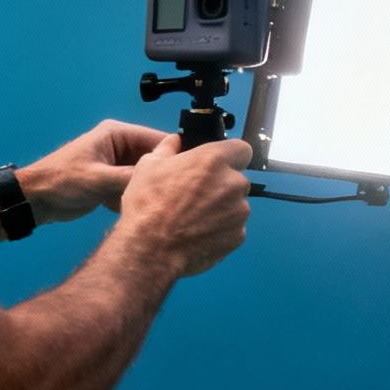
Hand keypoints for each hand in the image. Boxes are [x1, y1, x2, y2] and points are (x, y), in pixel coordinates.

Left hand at [18, 120, 172, 225]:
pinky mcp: (113, 181)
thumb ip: (133, 177)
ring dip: (148, 188)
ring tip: (155, 203)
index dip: (175, 155)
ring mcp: (118, 164)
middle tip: (174, 193)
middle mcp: (121, 145)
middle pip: (154, 158)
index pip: (158, 139)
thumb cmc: (62, 182)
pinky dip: (135, 197)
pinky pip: (135, 187)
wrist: (34, 201)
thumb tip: (165, 177)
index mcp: (118, 134)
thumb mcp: (100, 179)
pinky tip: (133, 208)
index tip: (189, 174)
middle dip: (161, 175)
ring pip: (146, 175)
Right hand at [114, 132, 253, 278]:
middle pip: (237, 179)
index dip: (230, 156)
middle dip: (222, 185)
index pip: (242, 149)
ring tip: (194, 218)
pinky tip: (198, 233)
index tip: (218, 165)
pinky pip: (234, 227)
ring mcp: (239, 211)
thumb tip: (176, 140)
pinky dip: (221, 229)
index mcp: (214, 160)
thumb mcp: (149, 166)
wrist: (150, 249)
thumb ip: (168, 147)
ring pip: (236, 204)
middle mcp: (233, 183)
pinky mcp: (238, 234)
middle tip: (196, 196)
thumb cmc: (147, 205)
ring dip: (222, 208)